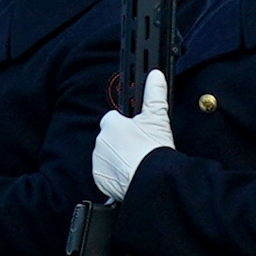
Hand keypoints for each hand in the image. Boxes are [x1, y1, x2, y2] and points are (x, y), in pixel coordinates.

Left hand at [88, 76, 171, 199]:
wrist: (151, 180)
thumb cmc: (153, 149)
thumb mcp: (157, 117)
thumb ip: (154, 94)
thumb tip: (155, 75)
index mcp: (110, 123)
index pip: (114, 120)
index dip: (127, 127)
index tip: (139, 134)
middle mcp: (100, 140)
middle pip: (111, 138)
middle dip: (122, 143)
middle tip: (140, 149)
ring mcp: (98, 160)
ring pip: (107, 156)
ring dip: (118, 158)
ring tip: (137, 163)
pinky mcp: (99, 178)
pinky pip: (105, 174)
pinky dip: (115, 175)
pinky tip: (130, 175)